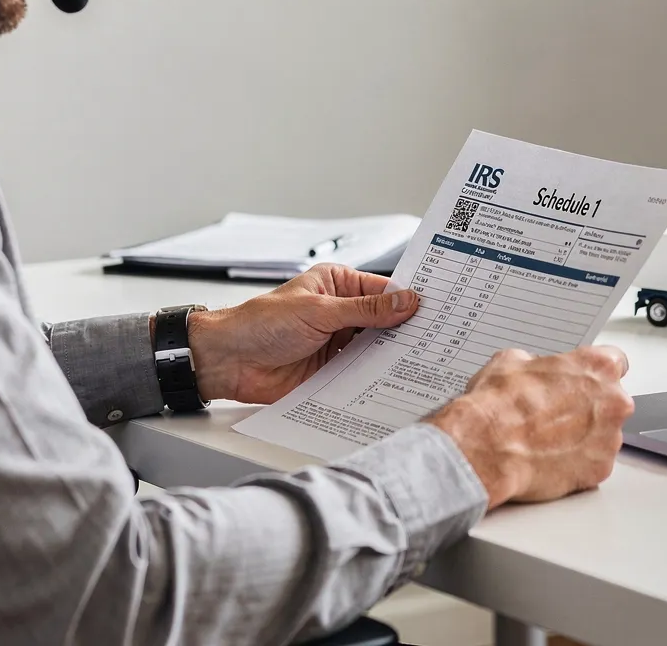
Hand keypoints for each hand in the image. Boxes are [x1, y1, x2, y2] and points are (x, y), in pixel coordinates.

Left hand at [186, 264, 418, 403]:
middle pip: (384, 320)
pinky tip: (394, 382)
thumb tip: (405, 302)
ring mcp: (337, 342)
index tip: (435, 309)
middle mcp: (340, 312)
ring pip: (375, 349)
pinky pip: (361, 374)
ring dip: (392, 355)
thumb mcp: (319, 311)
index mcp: (337, 285)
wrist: (229, 361)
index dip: (408, 299)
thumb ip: (365, 309)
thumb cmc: (261, 324)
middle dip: (405, 329)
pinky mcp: (332, 371)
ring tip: (423, 362)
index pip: (383, 289)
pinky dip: (376, 378)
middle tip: (437, 338)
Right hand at [425, 346, 633, 508]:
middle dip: (589, 407)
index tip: (584, 382)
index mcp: (598, 367)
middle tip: (557, 414)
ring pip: (604, 436)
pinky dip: (576, 463)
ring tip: (548, 440)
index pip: (615, 362)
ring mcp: (609, 439)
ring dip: (583, 437)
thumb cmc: (500, 404)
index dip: (593, 374)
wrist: (487, 447)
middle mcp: (613, 402)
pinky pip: (593, 464)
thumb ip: (539, 364)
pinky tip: (550, 459)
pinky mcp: (599, 470)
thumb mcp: (511, 360)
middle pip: (611, 402)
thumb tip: (535, 369)